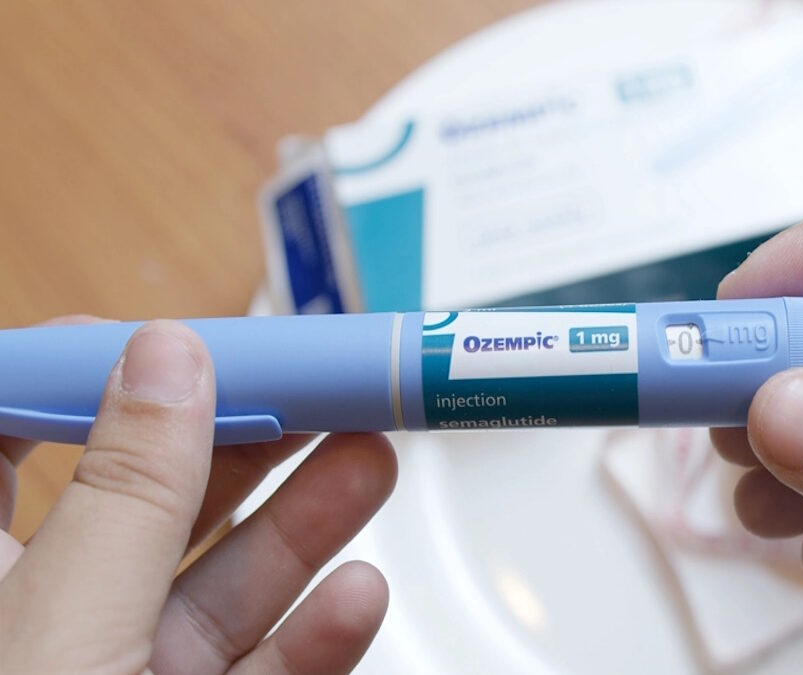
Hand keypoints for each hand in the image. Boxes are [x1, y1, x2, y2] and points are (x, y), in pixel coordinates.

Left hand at [0, 319, 397, 673]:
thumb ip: (126, 499)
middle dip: (243, 436)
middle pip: (149, 498)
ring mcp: (129, 673)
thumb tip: (169, 358)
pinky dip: (317, 632)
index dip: (85, 372)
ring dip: (305, 522)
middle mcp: (51, 622)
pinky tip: (357, 594)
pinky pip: (261, 667)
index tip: (172, 337)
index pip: (8, 437)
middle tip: (319, 387)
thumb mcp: (65, 632)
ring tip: (373, 459)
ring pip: (222, 582)